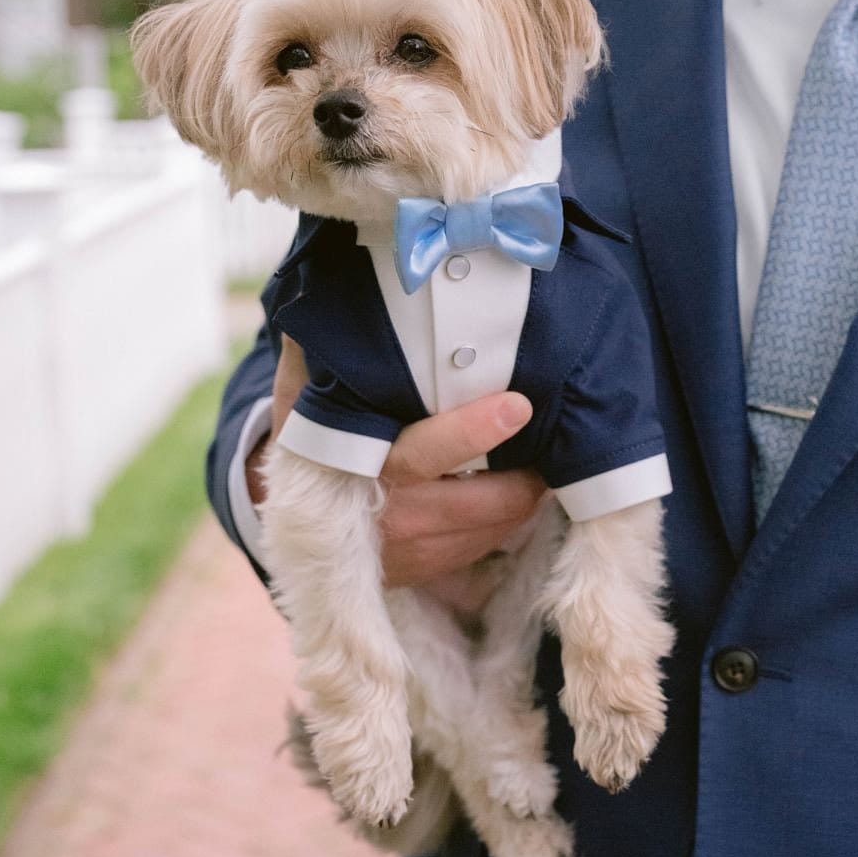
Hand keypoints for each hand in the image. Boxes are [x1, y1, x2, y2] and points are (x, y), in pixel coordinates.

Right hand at [247, 334, 545, 610]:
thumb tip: (323, 286)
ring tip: (549, 458)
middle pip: (480, 501)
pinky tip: (523, 487)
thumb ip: (315, 355)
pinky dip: (512, 519)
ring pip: (494, 527)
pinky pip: (489, 547)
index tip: (517, 405)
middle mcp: (393, 514)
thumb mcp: (303, 402)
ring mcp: (415, 550)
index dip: (474, 431)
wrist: (297, 526)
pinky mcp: (432, 569)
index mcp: (363, 466)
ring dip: (527, 496)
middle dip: (526, 476)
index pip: (427, 451)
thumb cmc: (311, 444)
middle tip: (560, 436)